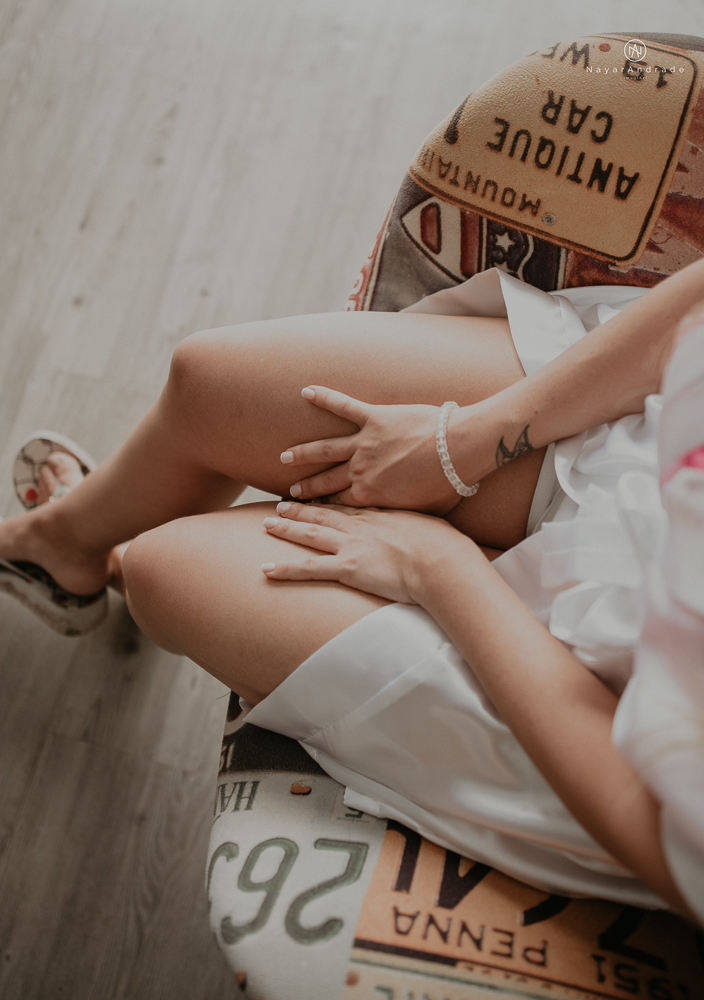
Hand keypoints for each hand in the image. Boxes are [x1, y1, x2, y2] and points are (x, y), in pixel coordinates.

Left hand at [260, 501, 468, 603]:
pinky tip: (266, 569)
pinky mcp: (347, 567)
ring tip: (266, 524)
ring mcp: (350, 545)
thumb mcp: (431, 525)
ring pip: (310, 534)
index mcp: (379, 514)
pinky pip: (309, 569)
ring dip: (286, 528)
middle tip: (280, 503)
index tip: (313, 496)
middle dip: (299, 508)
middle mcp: (359, 525)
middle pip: (322, 513)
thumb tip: (429, 528)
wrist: (441, 559)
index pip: (346, 505)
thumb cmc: (444, 544)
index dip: (327, 500)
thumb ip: (421, 525)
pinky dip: (286, 569)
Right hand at [281, 386, 459, 512]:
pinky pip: (344, 407)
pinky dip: (325, 398)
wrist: (459, 451)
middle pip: (326, 482)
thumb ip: (406, 516)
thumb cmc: (449, 484)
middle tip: (290, 494)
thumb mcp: (425, 512)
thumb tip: (405, 524)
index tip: (309, 513)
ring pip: (324, 449)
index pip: (340, 505)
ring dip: (302, 453)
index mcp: (371, 496)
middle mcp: (360, 472)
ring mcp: (365, 444)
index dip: (323, 510)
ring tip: (284, 457)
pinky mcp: (375, 418)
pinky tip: (307, 391)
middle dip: (306, 489)